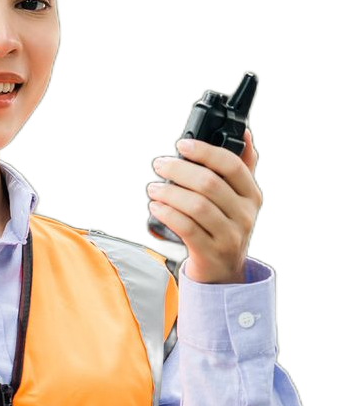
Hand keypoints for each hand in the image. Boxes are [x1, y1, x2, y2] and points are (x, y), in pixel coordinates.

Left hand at [147, 128, 262, 283]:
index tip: (182, 144)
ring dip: (170, 193)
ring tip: (154, 188)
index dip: (205, 151)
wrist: (223, 273)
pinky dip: (168, 214)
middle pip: (209, 184)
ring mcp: (228, 236)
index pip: (232, 165)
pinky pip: (186, 228)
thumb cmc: (224, 227)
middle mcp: (244, 215)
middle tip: (160, 164)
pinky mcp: (210, 253)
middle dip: (180, 170)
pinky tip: (157, 207)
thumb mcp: (238, 199)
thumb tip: (244, 132)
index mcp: (251, 195)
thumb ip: (240, 167)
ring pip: (196, 206)